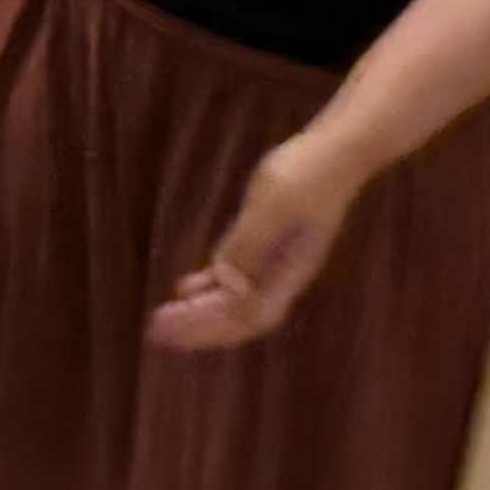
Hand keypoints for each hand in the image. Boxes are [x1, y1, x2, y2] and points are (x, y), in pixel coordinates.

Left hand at [151, 127, 367, 350]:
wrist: (334, 153)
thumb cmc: (304, 175)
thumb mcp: (271, 207)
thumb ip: (249, 245)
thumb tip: (227, 287)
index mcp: (286, 272)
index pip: (246, 315)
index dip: (209, 328)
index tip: (170, 329)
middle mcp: (282, 276)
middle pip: (240, 316)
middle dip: (199, 328)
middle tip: (155, 335)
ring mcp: (276, 261)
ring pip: (237, 300)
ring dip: (201, 312)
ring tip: (165, 321)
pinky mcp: (267, 243)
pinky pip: (236, 276)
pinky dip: (210, 286)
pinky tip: (185, 289)